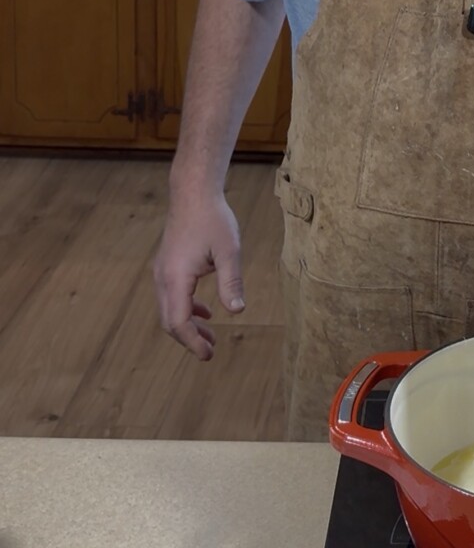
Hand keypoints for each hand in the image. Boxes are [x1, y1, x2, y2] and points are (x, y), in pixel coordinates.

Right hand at [153, 190, 244, 360]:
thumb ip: (231, 281)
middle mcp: (163, 278)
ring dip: (188, 325)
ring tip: (211, 336)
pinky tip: (206, 311)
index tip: (208, 354)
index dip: (192, 341)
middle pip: (169, 321)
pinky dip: (186, 309)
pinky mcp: (166, 266)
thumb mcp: (229, 250)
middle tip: (210, 351)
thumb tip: (237, 310)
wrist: (192, 193)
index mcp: (176, 278)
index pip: (178, 322)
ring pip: (169, 310)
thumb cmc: (213, 219)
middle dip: (188, 339)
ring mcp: (162, 271)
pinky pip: (172, 296)